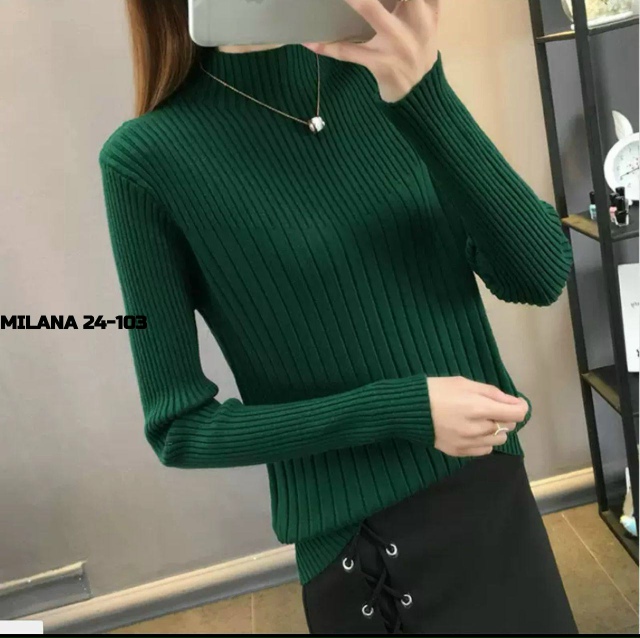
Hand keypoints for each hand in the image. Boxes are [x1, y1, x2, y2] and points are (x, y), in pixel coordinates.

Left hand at [302, 0, 440, 102]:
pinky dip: (329, 47)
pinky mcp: (382, 65)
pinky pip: (351, 53)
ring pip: (371, 11)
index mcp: (427, 8)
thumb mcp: (424, 19)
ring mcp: (398, 45)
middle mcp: (417, 23)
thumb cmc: (416, 48)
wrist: (419, 92)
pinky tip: (311, 41)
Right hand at [427, 376, 528, 456]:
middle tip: (491, 408)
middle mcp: (476, 429)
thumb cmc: (437, 390)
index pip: (516, 414)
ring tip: (482, 421)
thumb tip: (513, 402)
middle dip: (505, 416)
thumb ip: (491, 392)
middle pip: (508, 426)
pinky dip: (485, 441)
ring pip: (498, 440)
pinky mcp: (459, 452)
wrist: (409, 410)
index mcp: (478, 407)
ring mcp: (468, 443)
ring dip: (496, 430)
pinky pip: (484, 450)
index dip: (520, 407)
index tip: (516, 402)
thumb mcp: (464, 383)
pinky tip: (473, 431)